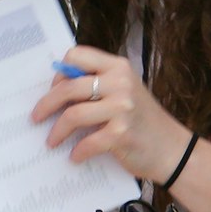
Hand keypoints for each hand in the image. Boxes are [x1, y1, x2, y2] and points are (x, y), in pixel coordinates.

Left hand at [30, 45, 194, 183]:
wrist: (174, 150)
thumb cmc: (143, 121)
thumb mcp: (124, 91)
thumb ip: (98, 84)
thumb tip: (57, 89)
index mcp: (118, 67)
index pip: (77, 55)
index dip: (60, 72)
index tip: (54, 89)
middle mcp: (120, 82)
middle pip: (69, 87)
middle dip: (47, 104)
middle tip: (36, 117)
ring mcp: (122, 108)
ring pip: (73, 115)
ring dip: (57, 131)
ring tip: (51, 140)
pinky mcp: (122, 133)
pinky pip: (87, 142)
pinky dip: (77, 151)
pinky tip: (75, 156)